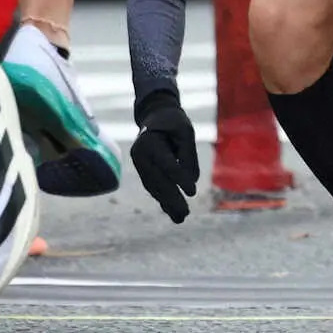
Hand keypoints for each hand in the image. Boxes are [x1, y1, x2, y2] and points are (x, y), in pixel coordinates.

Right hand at [131, 94, 199, 223]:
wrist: (156, 115)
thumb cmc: (174, 121)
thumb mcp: (186, 131)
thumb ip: (188, 155)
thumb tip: (192, 181)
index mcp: (149, 142)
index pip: (166, 165)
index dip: (180, 179)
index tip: (193, 192)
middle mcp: (140, 156)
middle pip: (157, 180)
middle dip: (172, 199)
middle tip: (186, 213)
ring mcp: (139, 165)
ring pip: (154, 188)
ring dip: (167, 204)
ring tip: (181, 217)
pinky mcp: (144, 171)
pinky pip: (153, 187)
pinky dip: (163, 199)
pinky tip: (173, 211)